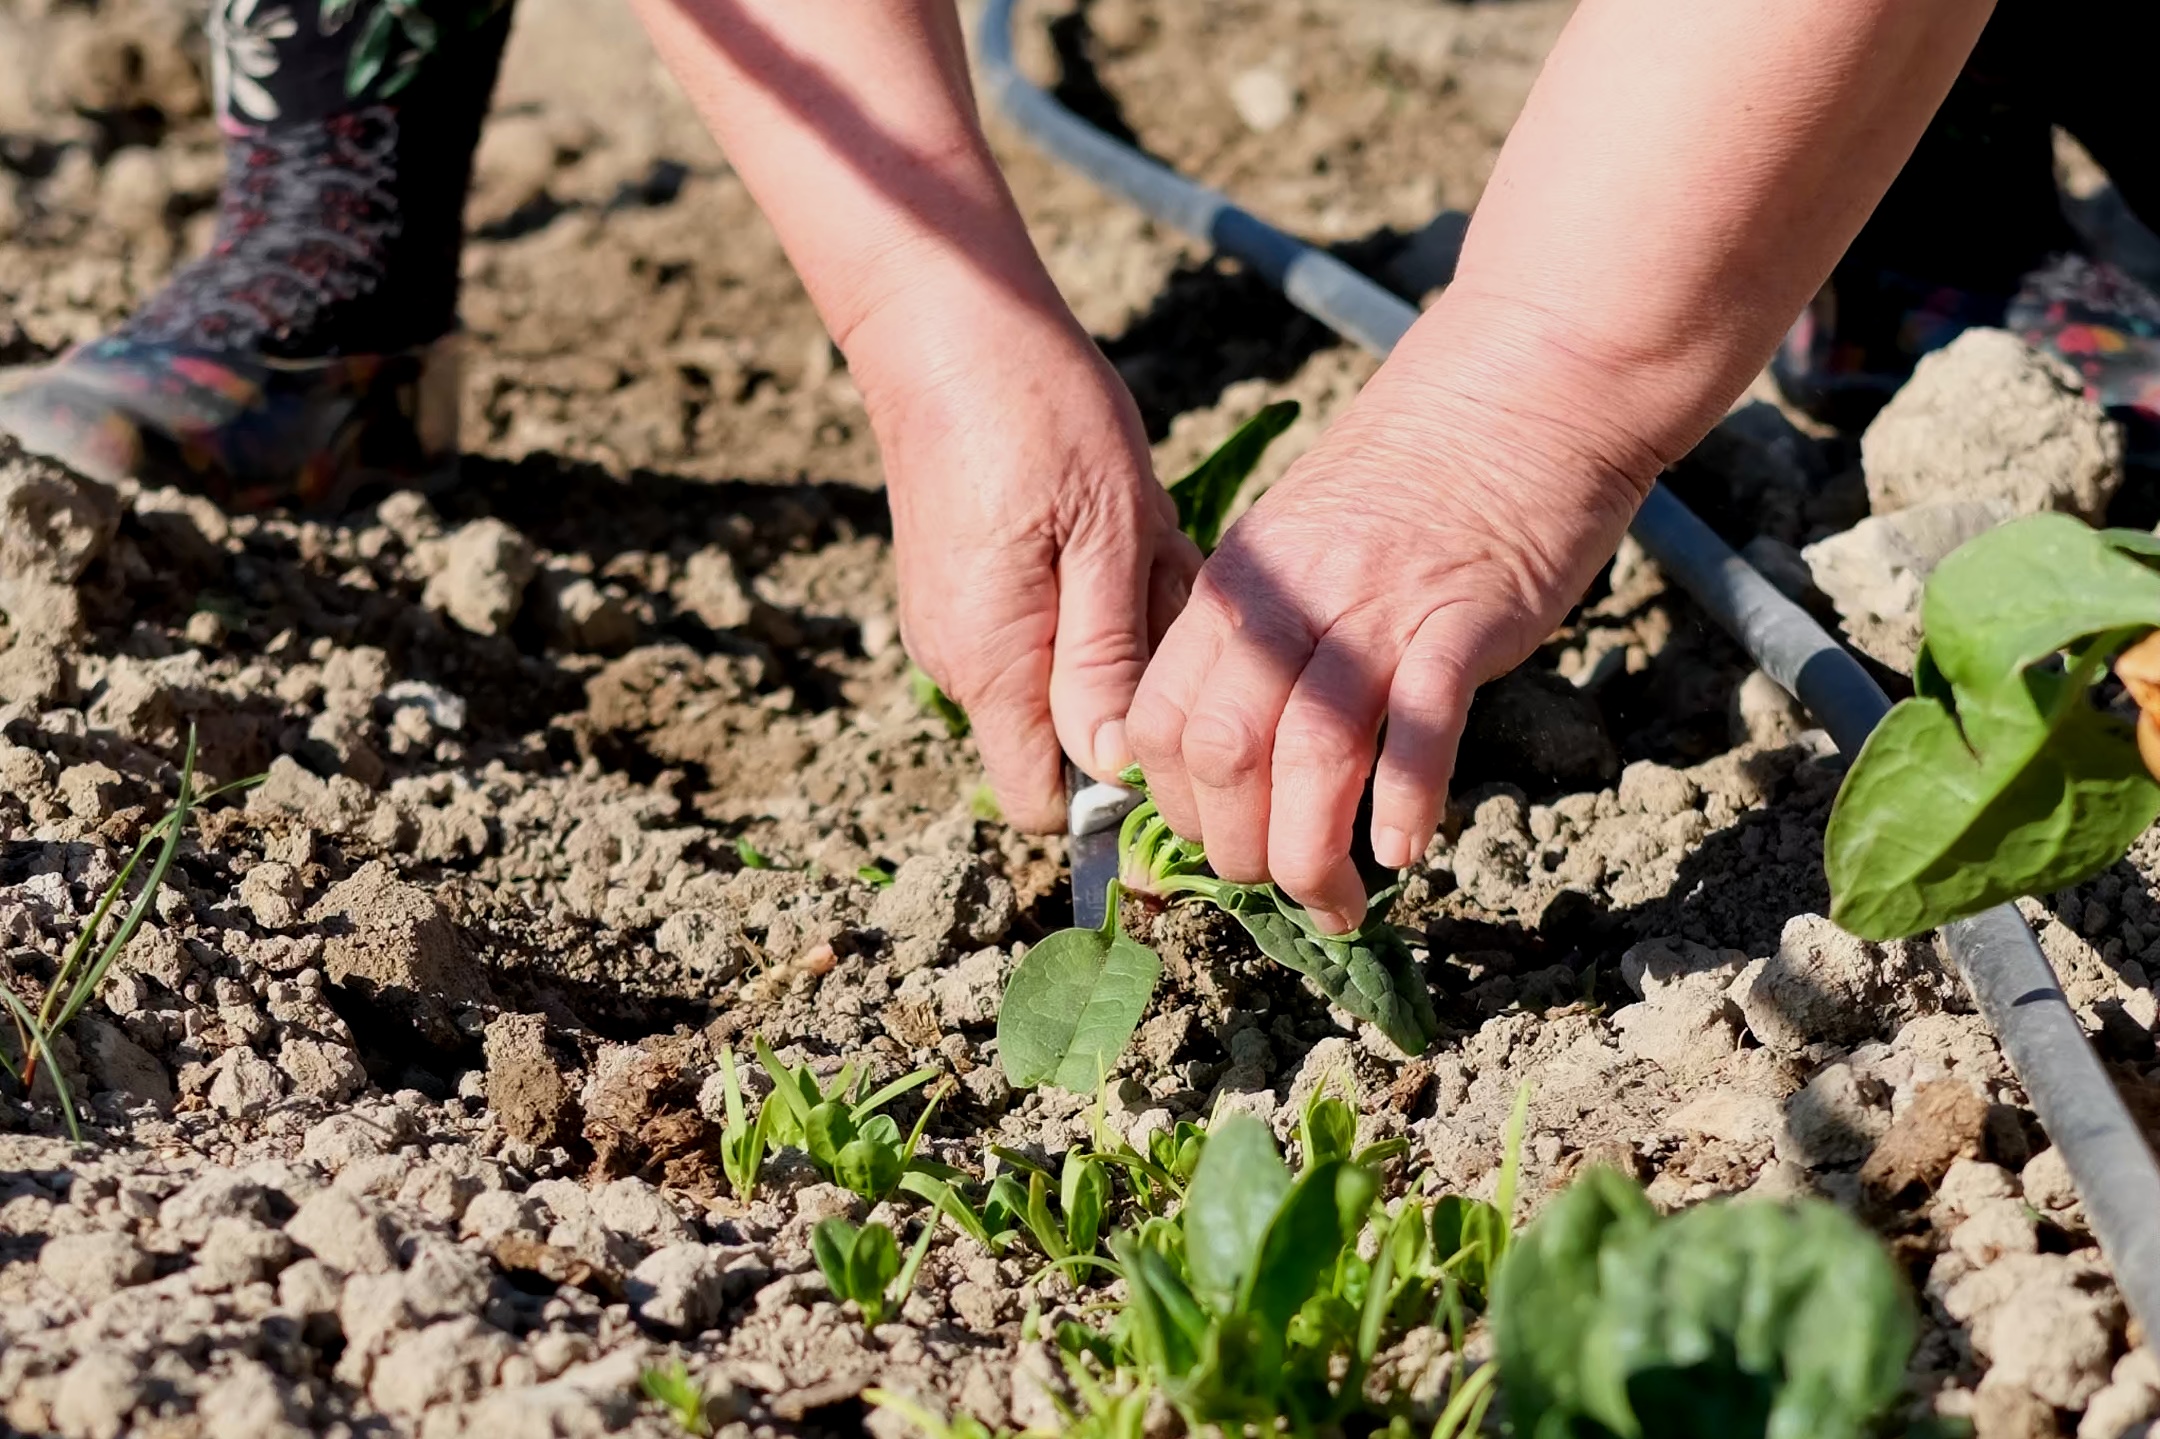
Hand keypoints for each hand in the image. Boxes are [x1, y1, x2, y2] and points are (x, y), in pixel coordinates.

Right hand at [855, 302, 1199, 831]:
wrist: (946, 321)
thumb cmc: (1034, 411)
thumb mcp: (1105, 530)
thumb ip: (1106, 657)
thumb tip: (1115, 766)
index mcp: (991, 662)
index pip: (1045, 802)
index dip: (1114, 784)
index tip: (1171, 709)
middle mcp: (960, 660)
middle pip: (1068, 732)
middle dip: (1134, 676)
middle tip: (1159, 574)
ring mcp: (958, 621)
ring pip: (1065, 668)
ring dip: (1121, 619)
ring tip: (1135, 531)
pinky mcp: (967, 582)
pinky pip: (1045, 618)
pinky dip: (1093, 583)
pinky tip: (1108, 517)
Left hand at [1127, 344, 1655, 932]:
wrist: (1524, 388)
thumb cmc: (1415, 479)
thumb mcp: (1299, 542)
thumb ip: (1262, 633)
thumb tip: (1236, 748)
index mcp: (1235, 584)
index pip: (1160, 719)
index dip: (1175, 806)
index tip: (1214, 845)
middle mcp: (1289, 600)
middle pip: (1222, 752)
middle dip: (1237, 850)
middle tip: (1278, 888)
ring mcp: (1375, 608)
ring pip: (1308, 757)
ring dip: (1313, 855)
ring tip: (1339, 903)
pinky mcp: (1461, 619)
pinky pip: (1418, 729)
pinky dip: (1405, 802)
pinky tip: (1408, 851)